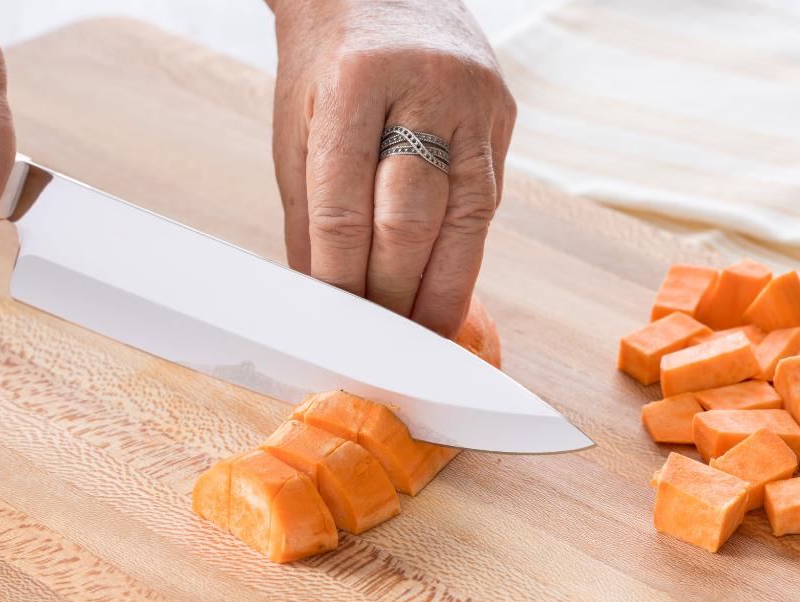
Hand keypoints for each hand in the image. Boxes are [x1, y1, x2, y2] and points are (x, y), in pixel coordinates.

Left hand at [269, 0, 514, 336]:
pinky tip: (444, 287)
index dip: (340, 275)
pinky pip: (487, 204)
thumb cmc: (327, 64)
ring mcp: (475, 101)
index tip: (337, 323)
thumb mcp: (297, 128)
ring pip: (465, 220)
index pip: (345, 204)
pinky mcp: (503, 117)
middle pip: (411, 218)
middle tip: (378, 340)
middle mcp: (426, 86)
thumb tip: (324, 297)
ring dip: (441, 290)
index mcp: (354, 81)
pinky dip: (463, 254)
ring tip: (421, 336)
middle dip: (392, 292)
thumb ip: (309, 216)